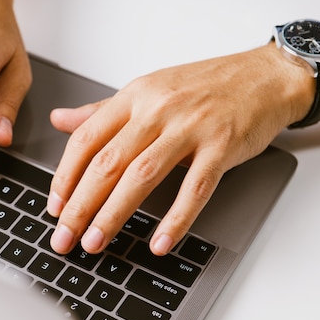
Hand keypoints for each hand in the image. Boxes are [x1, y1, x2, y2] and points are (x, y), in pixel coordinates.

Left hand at [46, 44, 313, 255]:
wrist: (264, 76)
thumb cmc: (203, 86)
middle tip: (64, 237)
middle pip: (107, 163)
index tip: (54, 207)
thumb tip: (60, 120)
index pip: (86, 139)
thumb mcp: (146, 91)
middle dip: (80, 205)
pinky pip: (195, 189)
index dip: (65, 176)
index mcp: (134, 96)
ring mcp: (190, 128)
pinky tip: (159, 243)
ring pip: (141, 176)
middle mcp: (157, 109)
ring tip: (95, 243)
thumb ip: (101, 110)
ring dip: (113, 214)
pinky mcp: (221, 146)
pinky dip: (175, 219)